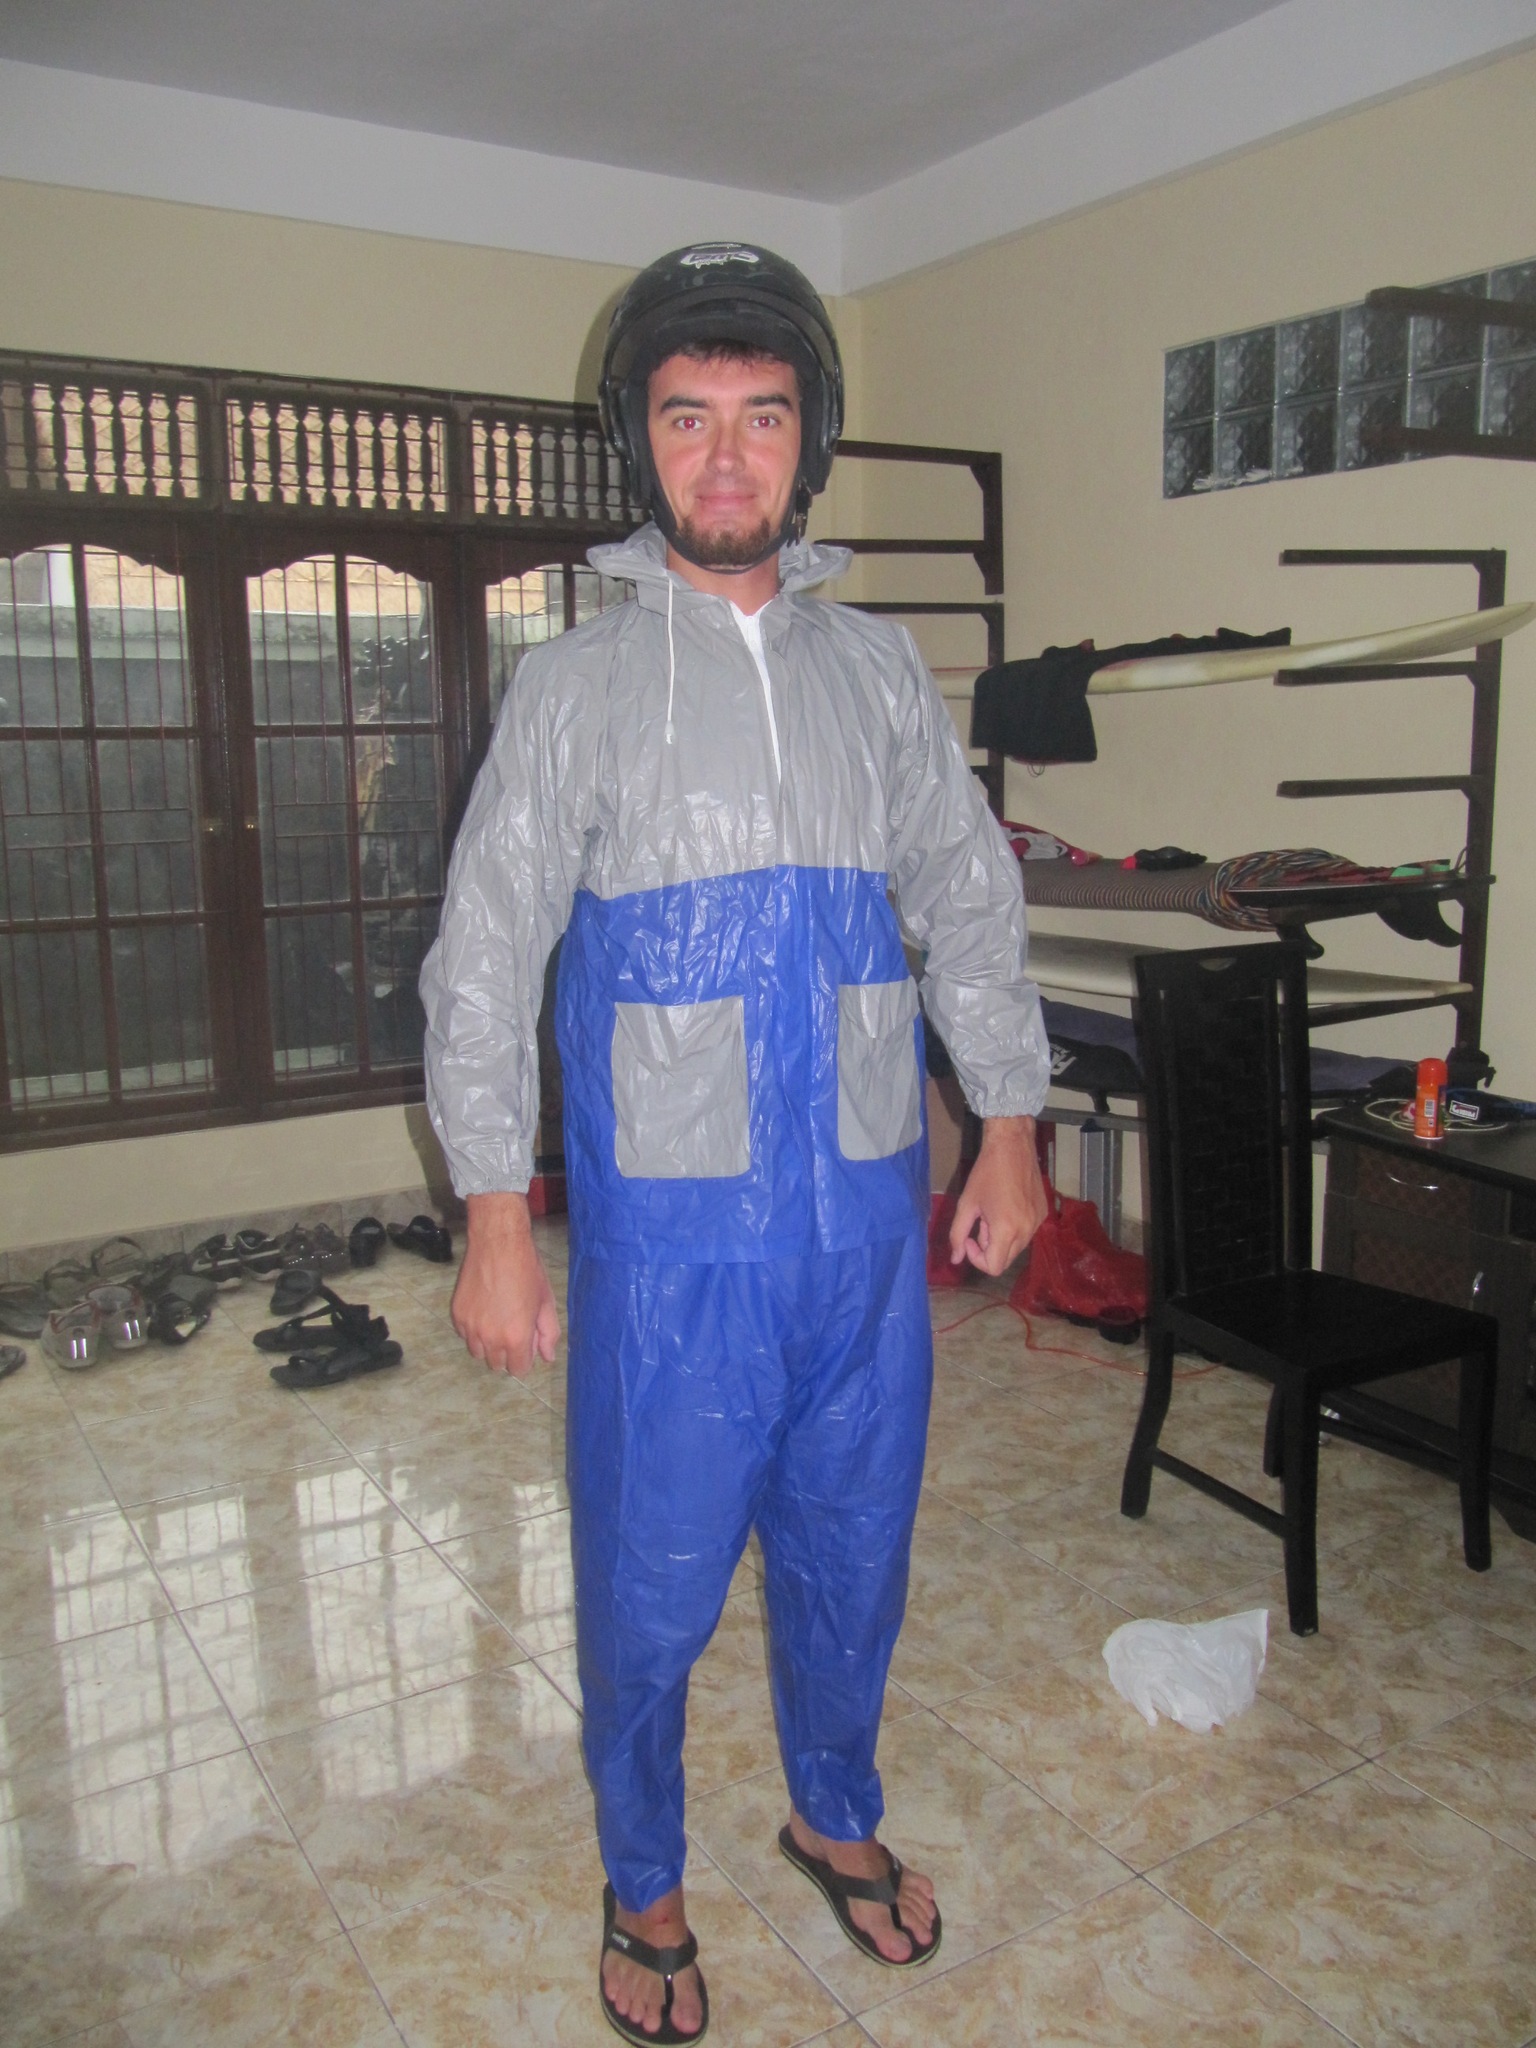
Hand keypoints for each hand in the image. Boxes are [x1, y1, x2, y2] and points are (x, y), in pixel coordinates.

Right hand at [452, 1192, 560, 1377]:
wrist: (497, 1243)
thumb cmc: (527, 1270)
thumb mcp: (545, 1301)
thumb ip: (548, 1333)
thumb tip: (547, 1357)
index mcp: (516, 1337)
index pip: (518, 1369)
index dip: (525, 1358)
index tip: (527, 1343)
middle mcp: (490, 1337)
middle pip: (497, 1365)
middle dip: (507, 1353)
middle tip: (513, 1328)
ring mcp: (470, 1327)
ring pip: (478, 1352)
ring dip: (488, 1344)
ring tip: (497, 1320)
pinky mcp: (456, 1315)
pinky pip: (464, 1335)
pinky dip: (473, 1330)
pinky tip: (484, 1310)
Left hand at [949, 1116, 1048, 1275]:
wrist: (1012, 1146)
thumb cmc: (986, 1173)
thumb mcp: (966, 1204)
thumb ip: (957, 1234)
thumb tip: (956, 1259)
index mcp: (1007, 1230)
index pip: (994, 1267)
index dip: (977, 1259)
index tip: (969, 1238)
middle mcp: (1027, 1230)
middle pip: (1006, 1260)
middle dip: (989, 1248)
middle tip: (980, 1223)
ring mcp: (1038, 1222)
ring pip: (1017, 1247)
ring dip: (1001, 1239)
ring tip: (993, 1213)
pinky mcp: (1043, 1214)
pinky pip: (1027, 1233)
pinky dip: (1014, 1228)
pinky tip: (1006, 1207)